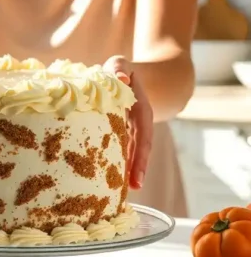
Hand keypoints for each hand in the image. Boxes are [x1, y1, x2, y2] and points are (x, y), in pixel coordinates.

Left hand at [103, 55, 152, 189]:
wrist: (126, 73)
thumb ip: (119, 68)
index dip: (141, 154)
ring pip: (133, 151)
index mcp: (141, 109)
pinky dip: (120, 162)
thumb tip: (122, 78)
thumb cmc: (119, 69)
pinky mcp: (122, 132)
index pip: (143, 133)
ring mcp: (132, 129)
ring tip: (124, 192)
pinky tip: (112, 180)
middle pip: (140, 147)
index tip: (138, 175)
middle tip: (133, 188)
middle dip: (138, 168)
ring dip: (130, 170)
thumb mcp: (120, 64)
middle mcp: (139, 122)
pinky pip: (123, 149)